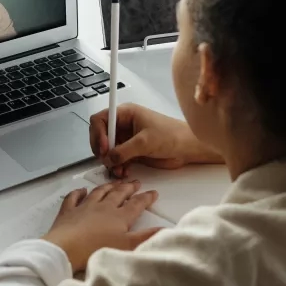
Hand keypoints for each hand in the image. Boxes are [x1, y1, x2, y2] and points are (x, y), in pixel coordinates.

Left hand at [44, 181, 160, 272]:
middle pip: (119, 194)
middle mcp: (103, 207)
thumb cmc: (98, 249)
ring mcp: (84, 207)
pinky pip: (74, 197)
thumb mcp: (127, 246)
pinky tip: (82, 190)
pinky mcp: (68, 211)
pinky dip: (79, 192)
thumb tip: (166, 228)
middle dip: (129, 187)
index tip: (154, 192)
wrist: (67, 249)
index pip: (136, 204)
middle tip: (136, 182)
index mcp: (119, 216)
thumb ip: (146, 237)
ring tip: (115, 183)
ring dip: (108, 186)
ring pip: (99, 192)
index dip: (146, 198)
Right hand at [89, 103, 220, 176]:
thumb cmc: (172, 135)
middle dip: (102, 150)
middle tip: (107, 161)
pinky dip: (118, 166)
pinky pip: (118, 159)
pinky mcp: (133, 151)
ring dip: (110, 161)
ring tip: (117, 170)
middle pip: (101, 136)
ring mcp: (127, 139)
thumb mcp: (145, 142)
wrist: (187, 148)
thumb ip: (124, 151)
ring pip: (109, 150)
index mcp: (125, 113)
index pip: (100, 120)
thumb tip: (108, 158)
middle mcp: (124, 125)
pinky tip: (123, 171)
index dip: (98, 134)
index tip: (104, 148)